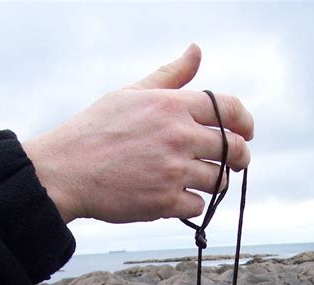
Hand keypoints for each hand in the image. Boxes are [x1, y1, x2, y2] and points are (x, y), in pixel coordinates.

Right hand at [23, 44, 253, 223]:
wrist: (66, 170)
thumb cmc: (96, 130)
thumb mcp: (132, 94)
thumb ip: (169, 76)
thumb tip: (196, 51)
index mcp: (172, 106)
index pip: (229, 109)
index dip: (245, 122)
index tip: (247, 132)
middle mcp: (178, 137)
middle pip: (232, 148)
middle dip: (240, 156)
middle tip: (237, 161)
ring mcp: (173, 171)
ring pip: (219, 180)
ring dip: (216, 181)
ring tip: (202, 180)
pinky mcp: (165, 201)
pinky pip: (198, 205)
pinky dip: (193, 203)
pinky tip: (178, 197)